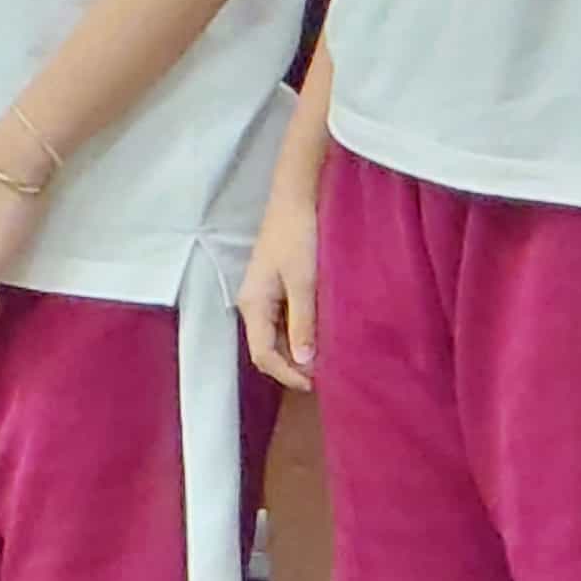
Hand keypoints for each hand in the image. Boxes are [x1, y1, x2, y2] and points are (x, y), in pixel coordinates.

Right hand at [238, 183, 322, 391]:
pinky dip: (301, 331)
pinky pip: (285, 320)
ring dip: (298, 349)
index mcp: (253, 304)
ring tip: (327, 355)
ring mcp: (264, 295)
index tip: (316, 383)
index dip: (287, 374)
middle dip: (293, 365)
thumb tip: (304, 362)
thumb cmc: (298, 235)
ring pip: (277, 335)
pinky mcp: (276, 286)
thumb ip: (303, 323)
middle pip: (268, 348)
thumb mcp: (304, 281)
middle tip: (326, 373)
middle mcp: (253, 303)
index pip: (263, 354)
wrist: (297, 197)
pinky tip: (321, 331)